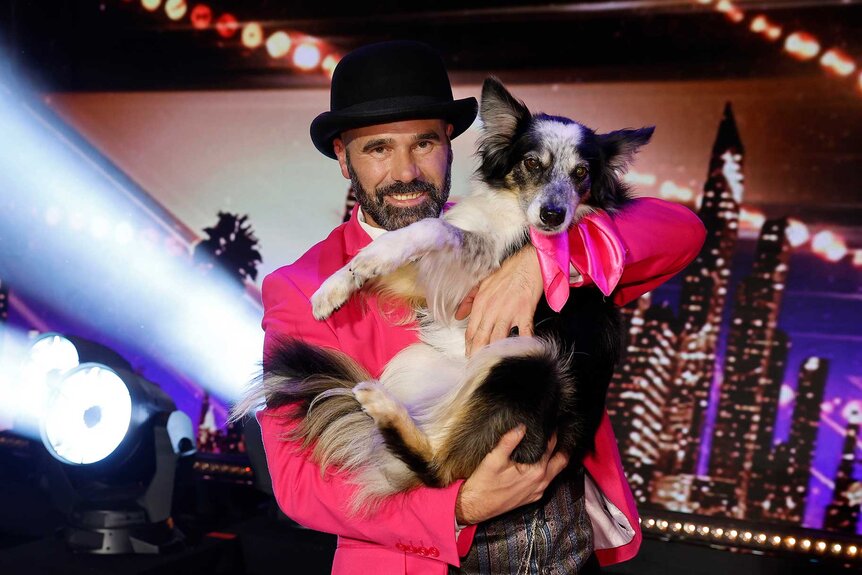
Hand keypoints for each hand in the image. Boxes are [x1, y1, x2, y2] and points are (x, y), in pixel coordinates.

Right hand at [454, 426, 568, 524]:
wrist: (475, 506)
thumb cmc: (483, 484)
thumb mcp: (494, 458)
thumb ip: (509, 441)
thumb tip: (521, 427)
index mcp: (535, 472)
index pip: (552, 447)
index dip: (553, 433)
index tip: (551, 424)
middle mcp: (540, 483)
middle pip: (561, 461)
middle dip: (562, 447)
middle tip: (557, 434)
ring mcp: (538, 491)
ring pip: (555, 472)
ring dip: (555, 459)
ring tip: (549, 446)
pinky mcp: (532, 497)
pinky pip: (546, 482)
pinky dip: (547, 470)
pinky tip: (537, 463)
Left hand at [455, 244, 543, 356]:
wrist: (528, 263)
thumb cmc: (508, 273)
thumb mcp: (483, 284)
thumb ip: (469, 300)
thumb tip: (458, 315)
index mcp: (481, 303)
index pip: (471, 330)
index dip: (469, 346)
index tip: (469, 356)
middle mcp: (492, 309)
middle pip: (481, 338)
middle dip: (478, 355)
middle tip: (477, 368)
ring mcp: (508, 312)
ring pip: (498, 338)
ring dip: (495, 353)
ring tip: (494, 365)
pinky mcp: (524, 312)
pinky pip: (523, 333)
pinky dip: (523, 344)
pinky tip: (521, 352)